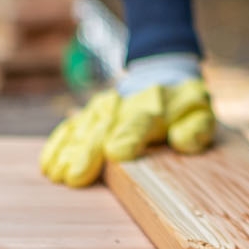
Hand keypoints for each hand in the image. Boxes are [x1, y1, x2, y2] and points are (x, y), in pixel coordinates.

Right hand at [40, 53, 214, 186]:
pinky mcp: (90, 114)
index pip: (139, 122)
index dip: (128, 136)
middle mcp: (123, 107)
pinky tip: (48, 163)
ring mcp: (103, 109)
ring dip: (68, 151)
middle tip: (74, 176)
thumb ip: (195, 128)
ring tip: (56, 173)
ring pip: (82, 129)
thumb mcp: (200, 113)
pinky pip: (71, 127)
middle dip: (87, 152)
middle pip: (103, 129)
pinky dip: (58, 144)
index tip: (116, 154)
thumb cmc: (182, 103)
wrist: (161, 73)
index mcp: (153, 108)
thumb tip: (183, 141)